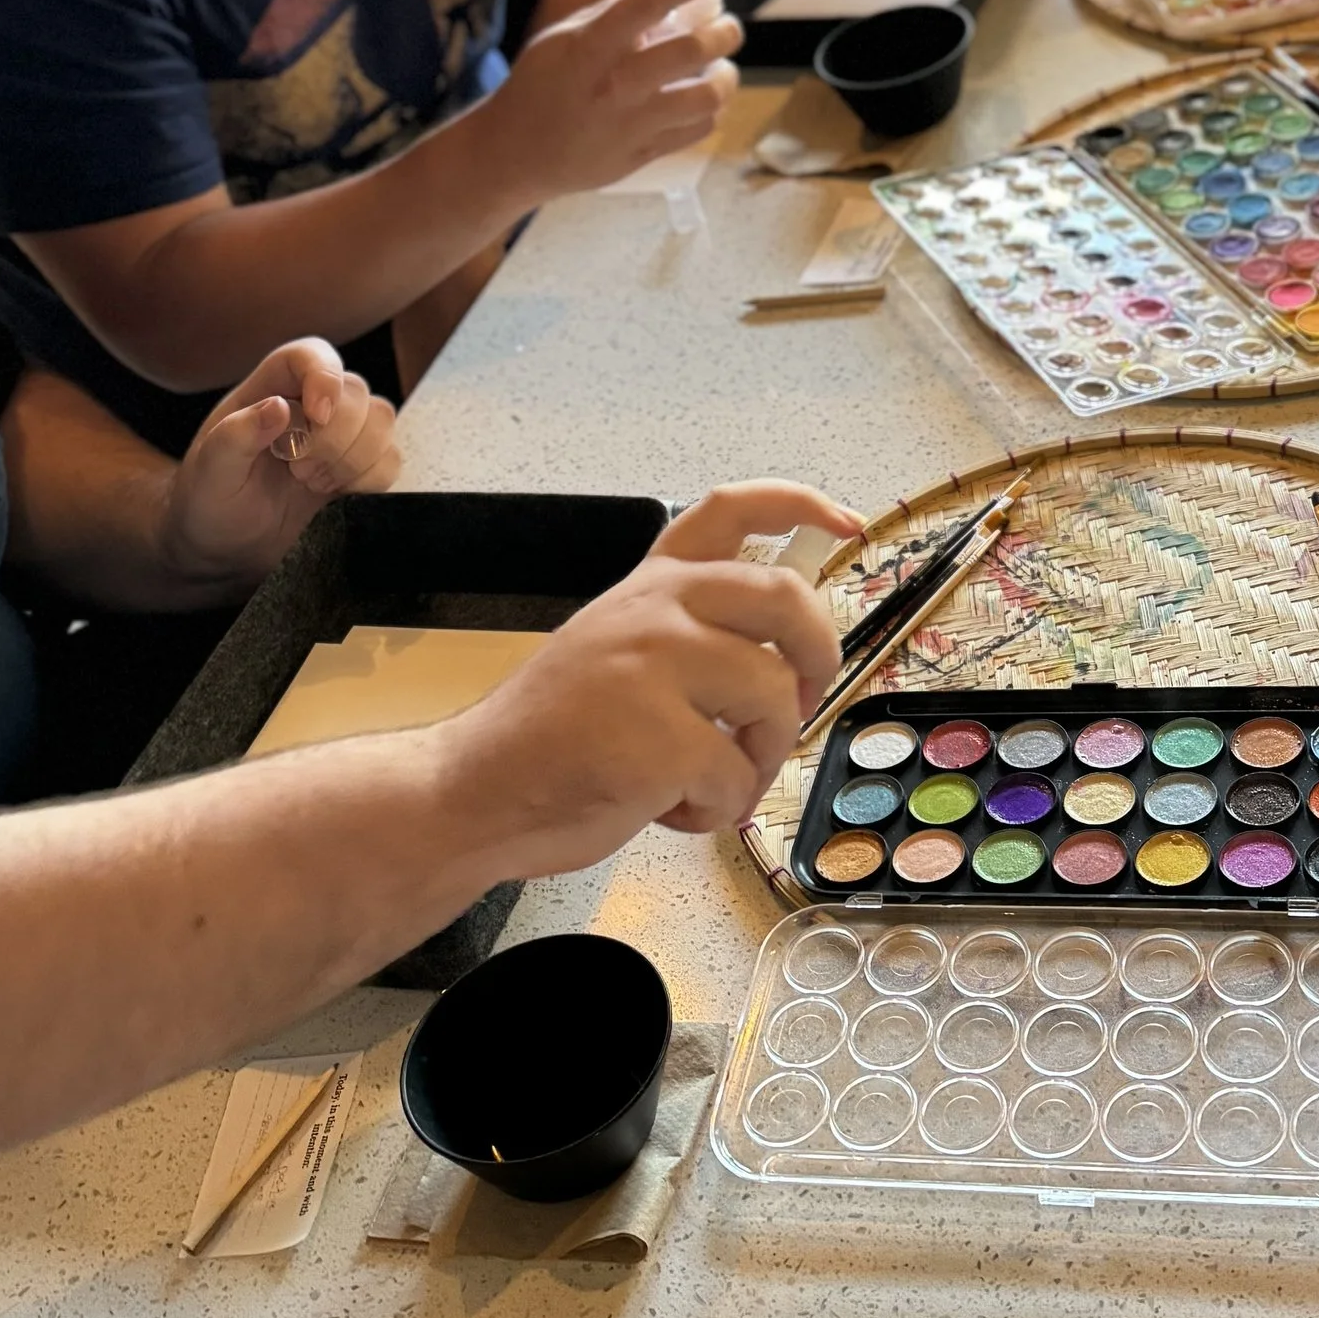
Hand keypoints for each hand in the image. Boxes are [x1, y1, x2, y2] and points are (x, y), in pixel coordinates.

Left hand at [160, 338, 399, 591]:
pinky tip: (336, 495)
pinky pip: (391, 458)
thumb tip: (277, 408)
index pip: (309, 356)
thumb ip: (234, 438)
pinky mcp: (359, 469)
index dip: (323, 377)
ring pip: (381, 419)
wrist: (224, 549)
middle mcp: (309, 405)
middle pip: (354, 390)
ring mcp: (339, 437)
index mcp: (269, 390)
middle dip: (335, 437)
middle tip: (299, 470)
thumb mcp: (209, 473)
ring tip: (313, 483)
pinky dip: (372, 479)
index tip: (316, 417)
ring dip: (355, 458)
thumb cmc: (208, 503)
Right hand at [437, 482, 863, 865]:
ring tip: (715, 783)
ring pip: (773, 697)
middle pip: (785, 601)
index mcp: (649, 586)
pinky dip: (717, 810)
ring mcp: (653, 666)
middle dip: (818, 657)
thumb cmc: (553, 738)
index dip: (802, 506)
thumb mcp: (615, 652)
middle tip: (802, 705)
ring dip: (762, 757)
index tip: (846, 526)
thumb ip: (687, 636)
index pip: (730, 511)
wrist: (472, 790)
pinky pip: (735, 774)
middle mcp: (654, 609)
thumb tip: (785, 662)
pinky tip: (670, 811)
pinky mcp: (656, 735)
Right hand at [497, 0, 743, 198]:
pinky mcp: (641, 156)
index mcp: (589, 46)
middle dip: (724, 33)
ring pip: (706, 97)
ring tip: (723, 68)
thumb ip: (613, 14)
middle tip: (729, 27)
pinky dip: (710, 111)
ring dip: (726, 77)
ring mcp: (630, 126)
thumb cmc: (540, 84)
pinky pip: (698, 130)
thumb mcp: (564, 37)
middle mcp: (613, 85)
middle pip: (691, 51)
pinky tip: (703, 99)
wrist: (514, 154)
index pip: (649, 1)